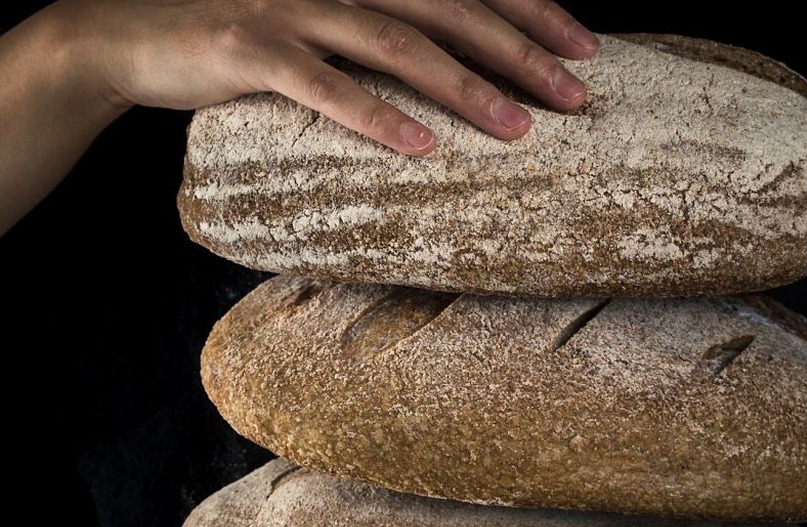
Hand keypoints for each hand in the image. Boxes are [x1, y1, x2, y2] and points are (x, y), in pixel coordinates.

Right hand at [38, 0, 598, 154]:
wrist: (133, 32)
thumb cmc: (243, 36)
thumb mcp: (322, 26)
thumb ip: (381, 38)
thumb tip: (453, 80)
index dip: (530, 9)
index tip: (586, 46)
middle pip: (447, 6)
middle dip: (519, 50)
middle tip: (576, 93)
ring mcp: (293, 5)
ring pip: (396, 42)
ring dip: (463, 86)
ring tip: (518, 129)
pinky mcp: (249, 45)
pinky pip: (323, 84)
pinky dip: (375, 114)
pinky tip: (422, 146)